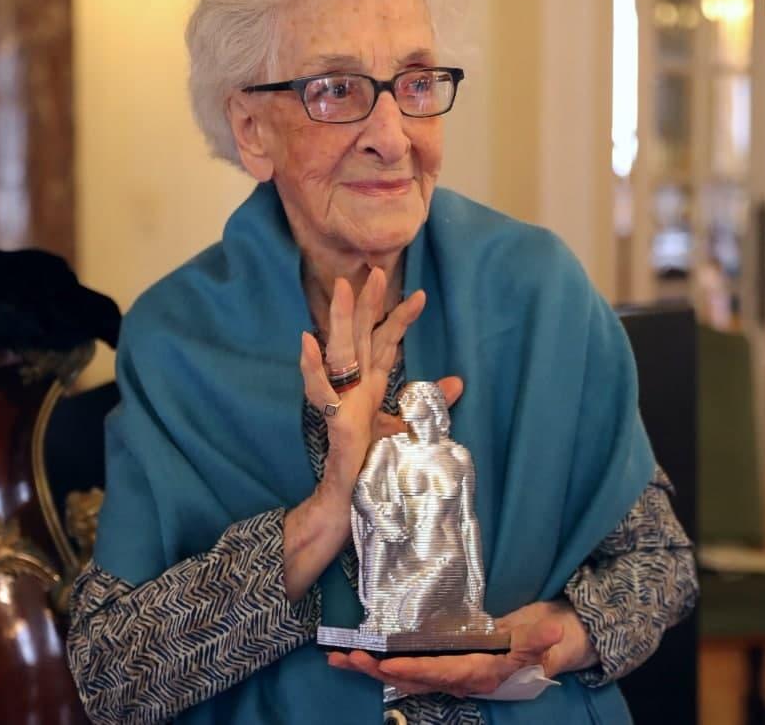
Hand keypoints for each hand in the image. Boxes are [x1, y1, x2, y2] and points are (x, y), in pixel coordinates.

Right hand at [299, 268, 425, 491]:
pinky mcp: (333, 418)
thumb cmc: (372, 459)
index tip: (421, 295)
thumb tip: (458, 381)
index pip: (387, 342)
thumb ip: (428, 403)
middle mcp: (355, 384)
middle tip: (379, 269)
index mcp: (371, 383)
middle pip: (362, 335)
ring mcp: (341, 398)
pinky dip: (312, 367)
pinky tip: (307, 342)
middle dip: (370, 302)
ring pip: (339, 350)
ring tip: (342, 287)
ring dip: (340, 318)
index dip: (401, 318)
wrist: (350, 495)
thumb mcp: (408, 426)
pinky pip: (319, 389)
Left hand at [326, 600, 595, 697]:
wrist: (545, 642)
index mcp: (479, 672)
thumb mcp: (541, 636)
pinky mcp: (439, 664)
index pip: (441, 672)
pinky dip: (378, 663)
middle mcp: (459, 677)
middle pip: (413, 678)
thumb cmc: (539, 636)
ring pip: (403, 675)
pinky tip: (351, 658)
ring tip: (341, 658)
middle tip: (351, 657)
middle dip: (379, 669)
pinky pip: (405, 668)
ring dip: (371, 668)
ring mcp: (447, 672)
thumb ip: (540, 638)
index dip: (414, 669)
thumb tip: (552, 634)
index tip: (387, 663)